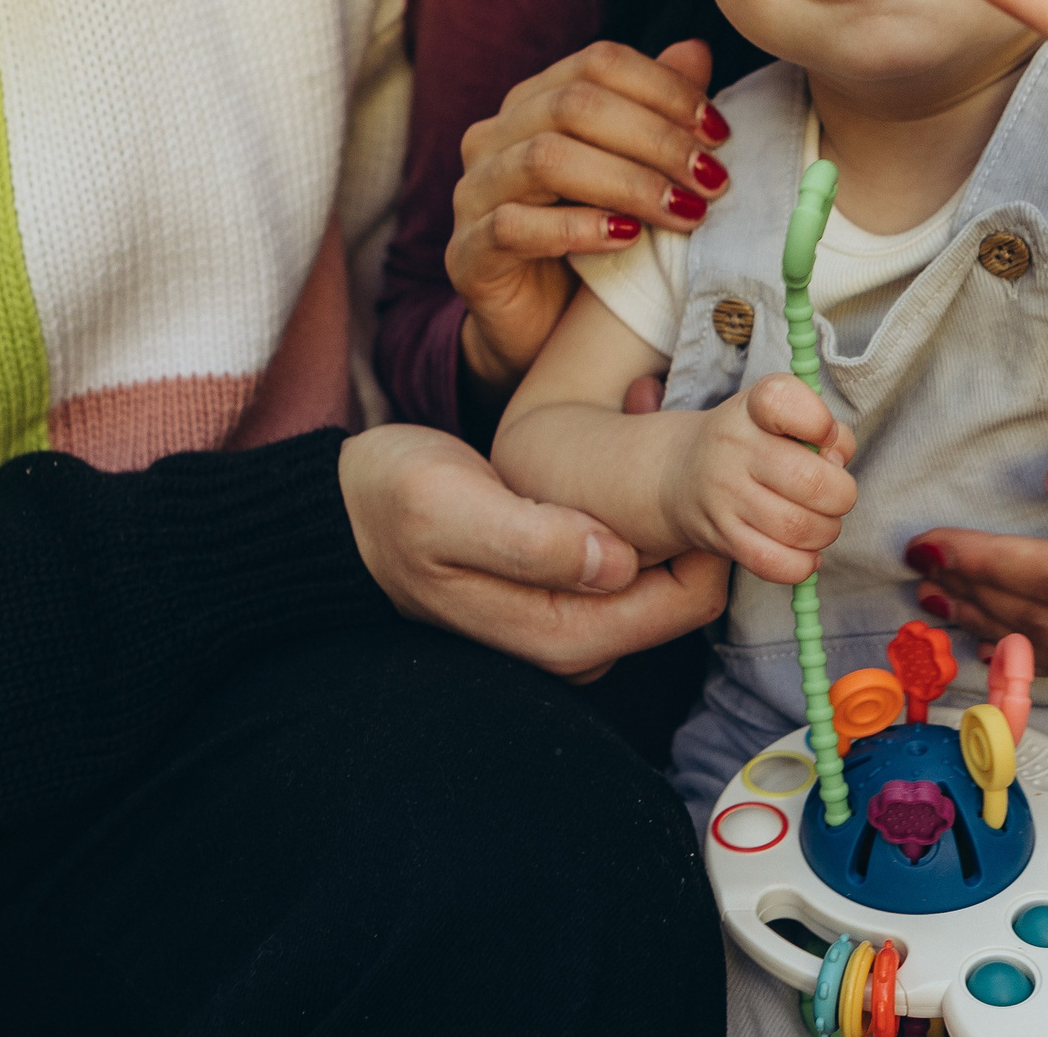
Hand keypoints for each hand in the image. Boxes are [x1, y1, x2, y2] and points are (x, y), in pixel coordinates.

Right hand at [340, 424, 729, 680]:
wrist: (345, 516)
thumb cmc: (390, 504)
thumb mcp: (449, 508)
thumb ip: (533, 540)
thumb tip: (616, 561)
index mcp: (563, 635)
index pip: (689, 601)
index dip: (703, 529)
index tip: (673, 443)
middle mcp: (579, 643)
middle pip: (686, 586)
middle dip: (683, 501)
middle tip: (644, 403)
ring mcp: (575, 622)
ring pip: (662, 567)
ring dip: (658, 493)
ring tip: (629, 404)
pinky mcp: (568, 594)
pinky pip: (632, 554)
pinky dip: (633, 498)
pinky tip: (610, 433)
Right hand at [449, 40, 724, 399]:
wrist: (541, 331)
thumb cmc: (593, 246)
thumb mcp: (634, 176)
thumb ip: (655, 114)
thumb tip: (695, 51)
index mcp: (533, 103)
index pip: (596, 64)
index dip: (664, 89)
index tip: (719, 132)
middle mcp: (493, 137)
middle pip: (574, 105)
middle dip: (655, 139)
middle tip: (712, 180)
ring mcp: (472, 192)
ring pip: (545, 159)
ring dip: (627, 183)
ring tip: (684, 212)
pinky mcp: (466, 252)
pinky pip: (514, 226)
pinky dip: (577, 228)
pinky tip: (626, 239)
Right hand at [664, 374, 857, 585]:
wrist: (683, 474)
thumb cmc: (752, 443)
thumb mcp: (783, 419)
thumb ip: (828, 433)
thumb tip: (838, 464)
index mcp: (753, 408)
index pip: (781, 401)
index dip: (817, 420)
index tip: (825, 433)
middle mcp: (733, 446)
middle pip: (810, 481)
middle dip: (842, 495)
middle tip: (836, 495)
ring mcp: (724, 494)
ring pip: (798, 527)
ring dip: (825, 531)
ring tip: (820, 523)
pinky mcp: (722, 536)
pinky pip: (774, 563)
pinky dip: (802, 565)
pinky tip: (805, 552)